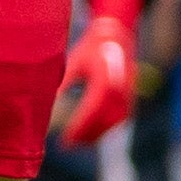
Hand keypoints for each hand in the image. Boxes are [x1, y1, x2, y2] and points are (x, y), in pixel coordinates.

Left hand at [57, 14, 136, 145]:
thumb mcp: (74, 62)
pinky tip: (92, 133)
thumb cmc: (92, 47)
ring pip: (114, 123)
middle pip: (105, 122)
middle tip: (67, 146)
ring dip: (97, 134)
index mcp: (106, 82)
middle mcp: (120, 91)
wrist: (117, 34)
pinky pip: (120, 118)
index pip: (92, 112)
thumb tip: (49, 101)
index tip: (65, 140)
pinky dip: (107, 128)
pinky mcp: (131, 96)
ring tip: (77, 142)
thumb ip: (64, 82)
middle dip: (86, 136)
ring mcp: (128, 94)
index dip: (79, 129)